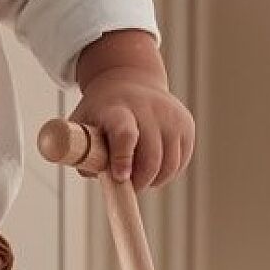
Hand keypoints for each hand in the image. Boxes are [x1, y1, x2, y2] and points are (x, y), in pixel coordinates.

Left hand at [67, 69, 195, 188]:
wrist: (129, 81)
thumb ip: (84, 154)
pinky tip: (153, 168)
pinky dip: (167, 173)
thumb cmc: (101, 113)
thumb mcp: (83, 125)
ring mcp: (171, 116)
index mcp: (117, 109)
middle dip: (139, 181)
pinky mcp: (186, 124)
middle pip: (151, 156)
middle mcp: (148, 109)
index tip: (120, 178)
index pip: (125, 134)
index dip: (123, 158)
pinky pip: (180, 161)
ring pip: (170, 164)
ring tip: (140, 179)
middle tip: (128, 188)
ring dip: (155, 180)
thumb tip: (103, 179)